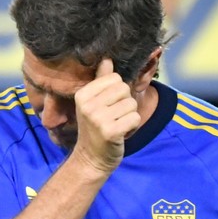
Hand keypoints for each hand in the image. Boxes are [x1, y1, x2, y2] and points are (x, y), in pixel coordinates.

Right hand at [71, 58, 140, 173]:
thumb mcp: (93, 103)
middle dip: (125, 103)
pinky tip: (121, 134)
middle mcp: (88, 105)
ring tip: (117, 125)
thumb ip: (101, 81)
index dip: (117, 92)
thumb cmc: (95, 129)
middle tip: (114, 117)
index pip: (114, 78)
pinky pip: (135, 118)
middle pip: (124, 89)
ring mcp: (98, 119)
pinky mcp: (111, 132)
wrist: (91, 159)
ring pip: (131, 104)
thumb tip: (107, 59)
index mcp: (82, 95)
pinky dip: (133, 126)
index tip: (108, 106)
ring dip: (129, 116)